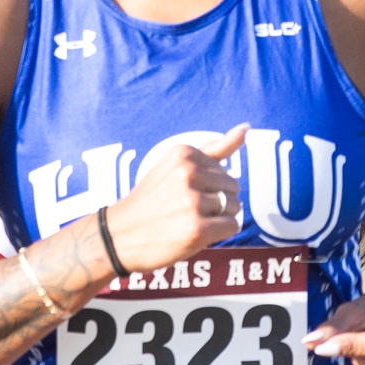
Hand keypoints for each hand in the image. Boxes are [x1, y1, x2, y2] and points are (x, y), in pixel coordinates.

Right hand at [101, 124, 246, 273]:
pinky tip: (195, 233)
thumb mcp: (176, 166)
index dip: (209, 188)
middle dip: (217, 203)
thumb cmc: (151, 201)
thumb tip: (246, 128)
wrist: (119, 236)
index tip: (183, 194)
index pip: (225, 171)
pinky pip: (231, 226)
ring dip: (218, 219)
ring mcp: (193, 201)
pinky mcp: (197, 228)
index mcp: (183, 153)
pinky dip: (219, 234)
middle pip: (233, 188)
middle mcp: (188, 173)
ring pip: (234, 208)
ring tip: (188, 221)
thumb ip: (215, 148)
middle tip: (186, 210)